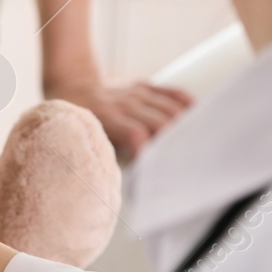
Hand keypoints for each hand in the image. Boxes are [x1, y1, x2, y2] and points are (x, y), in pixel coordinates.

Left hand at [45, 79, 191, 162]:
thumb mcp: (81, 138)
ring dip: (187, 126)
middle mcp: (124, 103)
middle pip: (162, 122)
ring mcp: (136, 93)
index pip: (136, 134)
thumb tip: (113, 186)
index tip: (161, 171)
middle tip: (187, 163)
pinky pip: (172, 92)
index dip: (151, 152)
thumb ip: (100, 157)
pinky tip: (198, 117)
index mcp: (107, 117)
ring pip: (172, 108)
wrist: (72, 84)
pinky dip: (187, 105)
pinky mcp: (145, 86)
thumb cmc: (76, 122)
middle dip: (176, 142)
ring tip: (197, 145)